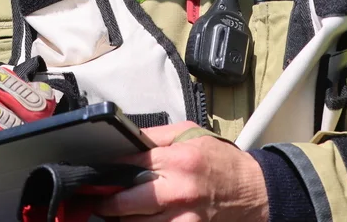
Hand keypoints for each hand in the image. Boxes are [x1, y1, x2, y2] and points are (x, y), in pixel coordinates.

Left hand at [92, 121, 268, 221]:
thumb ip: (155, 136)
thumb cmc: (220, 161)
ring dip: (120, 220)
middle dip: (106, 202)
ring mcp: (183, 219)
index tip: (94, 175)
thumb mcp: (190, 133)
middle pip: (125, 203)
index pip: (128, 165)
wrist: (253, 190)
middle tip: (96, 199)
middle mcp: (179, 190)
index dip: (106, 171)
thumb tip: (124, 141)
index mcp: (179, 159)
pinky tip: (136, 220)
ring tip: (114, 212)